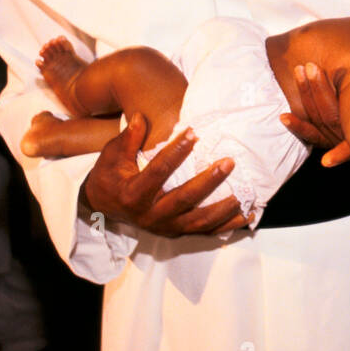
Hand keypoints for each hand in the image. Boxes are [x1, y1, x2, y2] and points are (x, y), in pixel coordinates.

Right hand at [80, 113, 248, 237]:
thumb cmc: (110, 177)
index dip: (176, 152)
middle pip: (184, 199)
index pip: (159, 171)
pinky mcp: (177, 233)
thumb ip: (128, 139)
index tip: (193, 133)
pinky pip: (205, 233)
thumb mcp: (112, 156)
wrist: (104, 208)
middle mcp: (151, 215)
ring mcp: (166, 227)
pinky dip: (226, 225)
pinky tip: (245, 216)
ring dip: (222, 209)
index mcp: (134, 194)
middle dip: (209, 181)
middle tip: (229, 162)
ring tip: (243, 194)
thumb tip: (139, 117)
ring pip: (198, 221)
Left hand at [280, 63, 349, 168]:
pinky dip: (298, 127)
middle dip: (317, 93)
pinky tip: (284, 117)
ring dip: (306, 97)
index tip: (326, 159)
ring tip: (300, 72)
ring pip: (318, 124)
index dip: (341, 152)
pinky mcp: (332, 133)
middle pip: (330, 120)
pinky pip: (312, 134)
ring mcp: (341, 137)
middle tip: (310, 68)